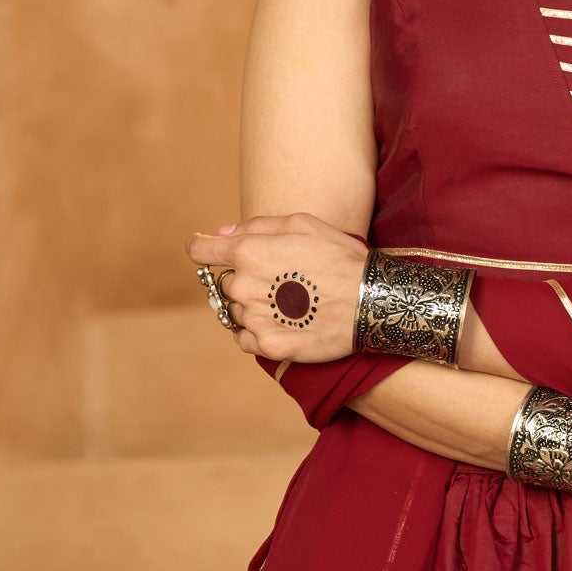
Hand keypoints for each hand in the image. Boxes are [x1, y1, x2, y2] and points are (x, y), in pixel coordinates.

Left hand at [189, 213, 367, 361]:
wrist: (371, 301)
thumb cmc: (339, 257)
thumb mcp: (302, 224)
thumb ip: (256, 226)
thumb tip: (221, 233)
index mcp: (247, 252)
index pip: (200, 250)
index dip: (203, 249)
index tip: (210, 252)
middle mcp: (244, 287)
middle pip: (225, 284)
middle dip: (244, 280)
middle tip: (277, 281)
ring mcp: (255, 319)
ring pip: (236, 312)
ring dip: (252, 308)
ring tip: (287, 304)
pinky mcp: (268, 346)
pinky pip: (244, 339)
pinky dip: (256, 332)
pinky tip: (281, 324)